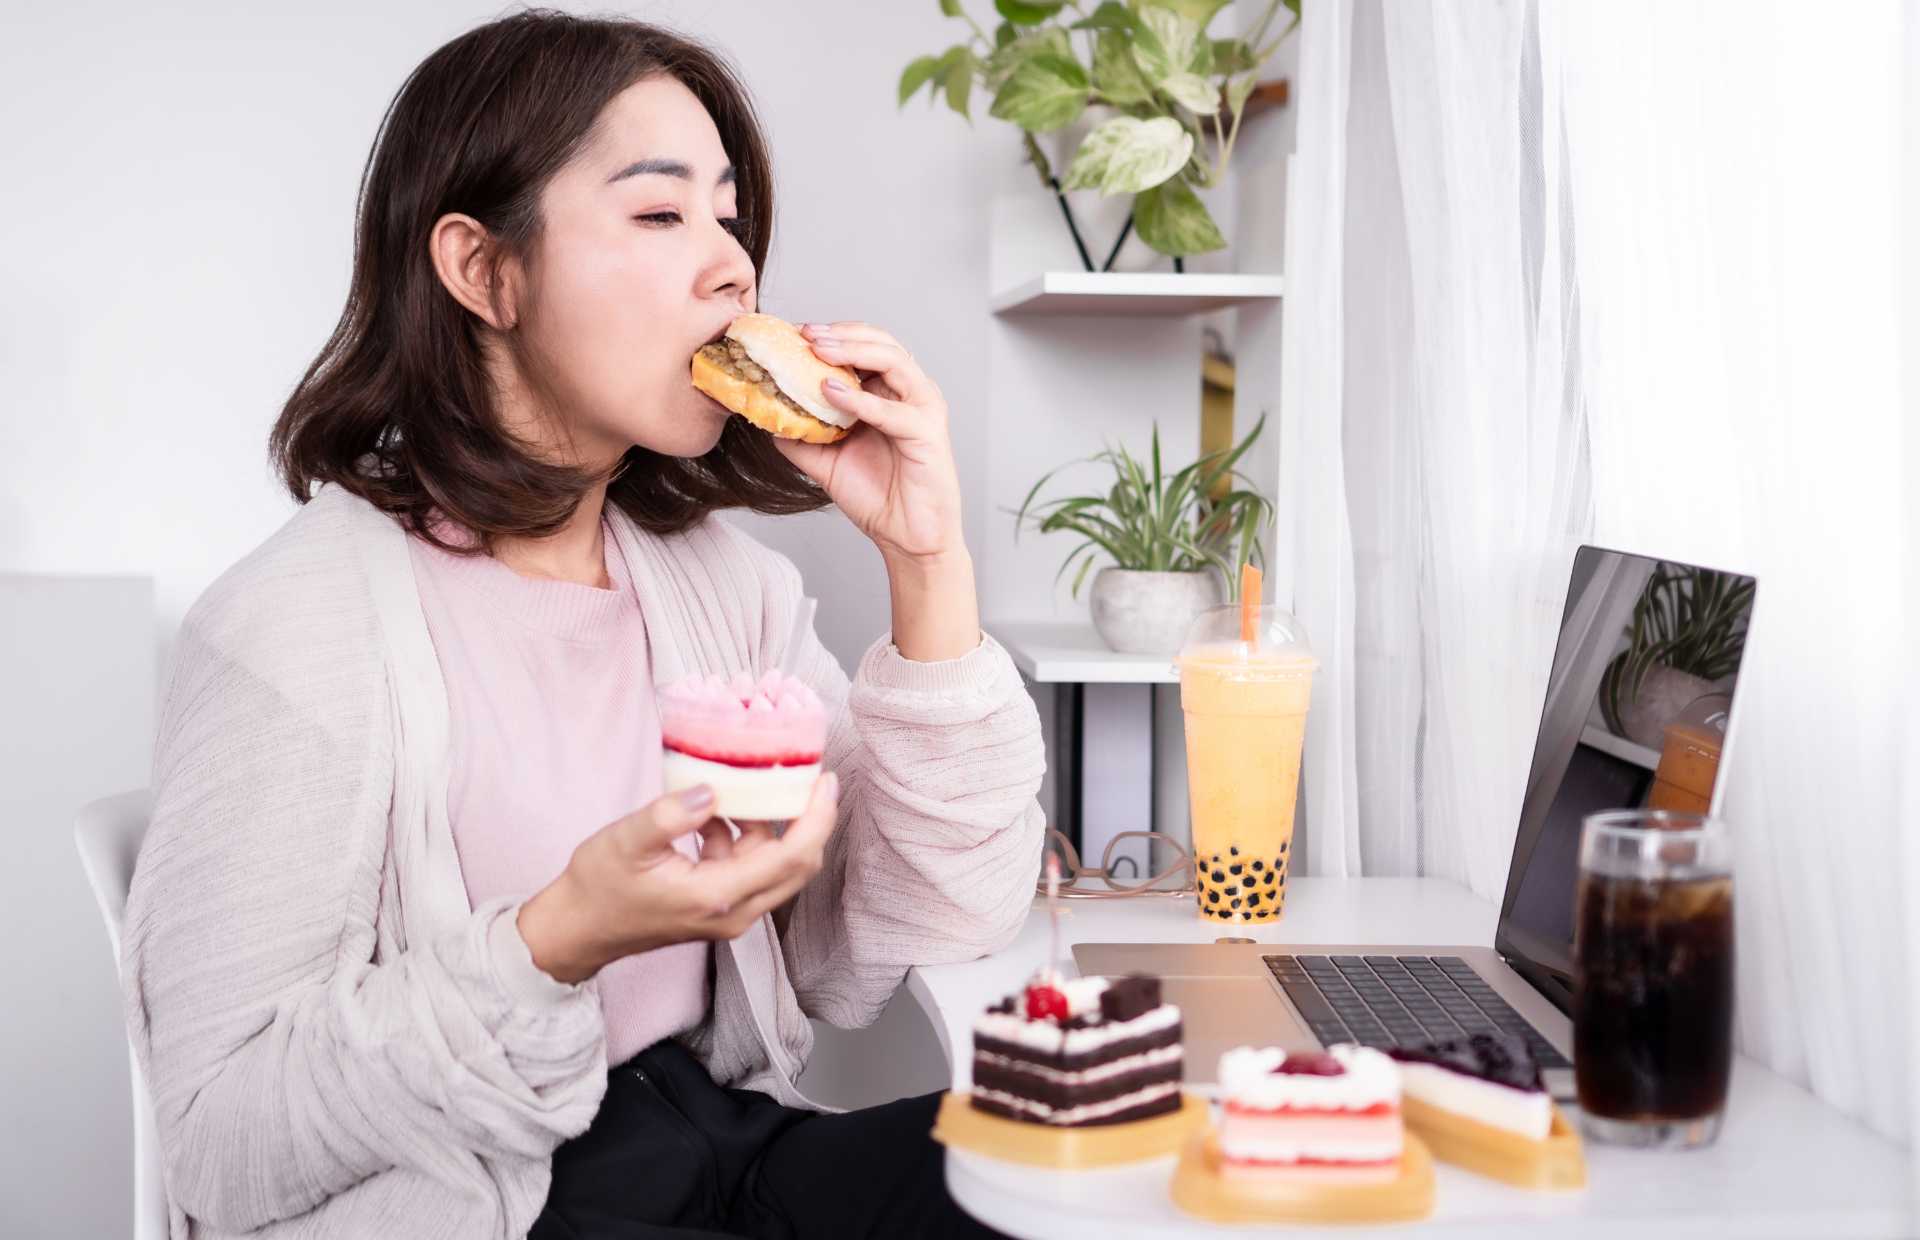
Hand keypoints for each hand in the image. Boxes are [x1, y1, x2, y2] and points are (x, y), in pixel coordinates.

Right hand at [516, 774, 837, 983]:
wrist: (578, 930)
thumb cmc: (598, 887)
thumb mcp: (627, 840)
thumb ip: (671, 814)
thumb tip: (712, 791)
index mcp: (718, 897)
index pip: (791, 857)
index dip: (816, 818)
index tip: (825, 780)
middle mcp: (735, 912)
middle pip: (798, 866)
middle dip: (810, 821)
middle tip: (811, 777)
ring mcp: (729, 914)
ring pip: (773, 865)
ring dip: (767, 825)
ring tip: (746, 785)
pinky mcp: (719, 908)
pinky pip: (748, 867)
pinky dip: (741, 837)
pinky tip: (711, 815)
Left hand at [771, 322, 964, 563]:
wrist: (907, 539)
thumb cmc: (877, 497)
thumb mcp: (826, 460)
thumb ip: (799, 435)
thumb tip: (764, 414)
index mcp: (889, 393)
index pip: (864, 347)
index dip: (831, 335)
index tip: (793, 334)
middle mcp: (910, 393)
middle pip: (880, 342)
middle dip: (840, 334)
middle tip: (804, 333)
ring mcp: (923, 410)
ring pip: (893, 361)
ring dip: (852, 351)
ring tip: (816, 350)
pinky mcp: (928, 434)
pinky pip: (894, 410)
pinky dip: (861, 399)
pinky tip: (831, 391)